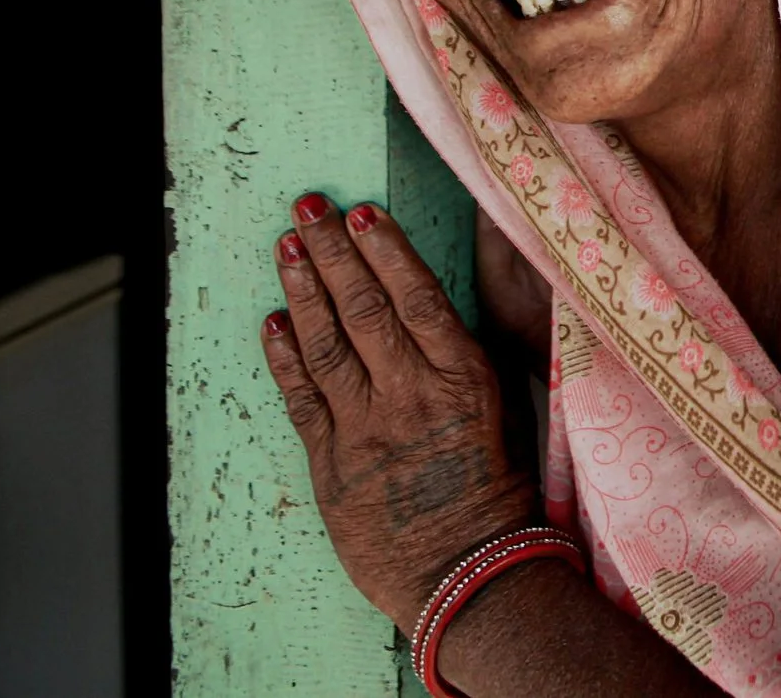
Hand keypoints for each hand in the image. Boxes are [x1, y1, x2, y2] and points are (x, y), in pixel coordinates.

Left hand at [260, 194, 538, 626]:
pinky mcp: (332, 464)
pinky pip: (302, 399)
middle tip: (307, 208)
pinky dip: (284, 357)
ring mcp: (365, 429)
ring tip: (286, 247)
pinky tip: (272, 322)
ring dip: (302, 291)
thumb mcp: (507, 411)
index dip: (383, 250)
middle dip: (332, 253)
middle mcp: (410, 396)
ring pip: (325, 344)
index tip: (361, 213)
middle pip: (362, 308)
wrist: (469, 572)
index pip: (415, 297)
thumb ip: (468, 360)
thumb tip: (437, 309)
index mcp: (463, 378)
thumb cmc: (497, 492)